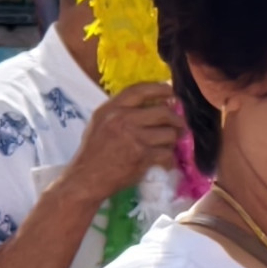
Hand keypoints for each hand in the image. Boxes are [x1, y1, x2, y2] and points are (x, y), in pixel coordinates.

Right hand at [59, 83, 184, 201]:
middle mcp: (122, 119)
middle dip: (176, 120)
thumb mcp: (100, 124)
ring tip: (165, 146)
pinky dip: (168, 159)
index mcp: (110, 110)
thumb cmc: (93, 152)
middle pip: (162, 112)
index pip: (139, 90)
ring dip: (172, 141)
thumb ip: (121, 112)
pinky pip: (167, 153)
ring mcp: (133, 138)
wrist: (86, 178)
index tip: (170, 92)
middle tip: (179, 126)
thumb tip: (154, 104)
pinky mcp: (143, 156)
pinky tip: (161, 162)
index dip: (159, 88)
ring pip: (169, 133)